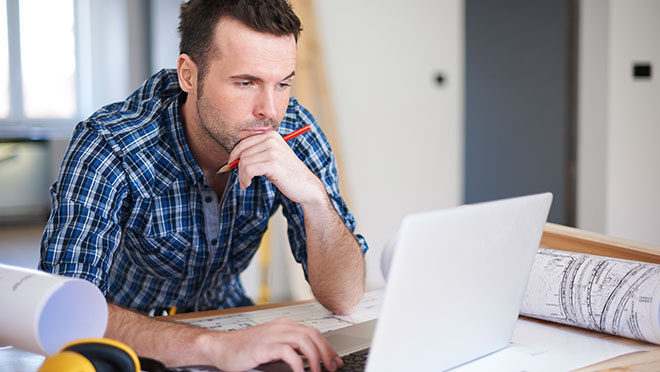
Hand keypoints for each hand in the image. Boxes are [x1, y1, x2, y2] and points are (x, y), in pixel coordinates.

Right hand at [208, 317, 342, 371]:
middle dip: (326, 352)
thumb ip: (291, 350)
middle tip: (331, 367)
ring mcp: (273, 334)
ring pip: (304, 341)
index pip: (314, 333)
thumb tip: (309, 361)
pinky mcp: (264, 346)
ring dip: (315, 358)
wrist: (221, 348)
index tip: (335, 361)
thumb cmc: (244, 350)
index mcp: (285, 325)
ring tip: (318, 371)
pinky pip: (288, 352)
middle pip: (313, 335)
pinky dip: (298, 363)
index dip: (327, 347)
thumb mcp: (272, 347)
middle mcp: (281, 327)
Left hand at [228, 131, 325, 204]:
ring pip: (244, 162)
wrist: (306, 185)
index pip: (244, 142)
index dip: (234, 155)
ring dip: (241, 176)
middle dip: (238, 167)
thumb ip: (257, 152)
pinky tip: (247, 184)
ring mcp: (273, 151)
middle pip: (242, 152)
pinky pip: (249, 170)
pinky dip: (244, 179)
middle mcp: (272, 140)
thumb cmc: (287, 173)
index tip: (232, 165)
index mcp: (271, 136)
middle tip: (241, 179)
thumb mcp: (272, 157)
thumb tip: (233, 157)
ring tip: (245, 183)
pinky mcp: (273, 164)